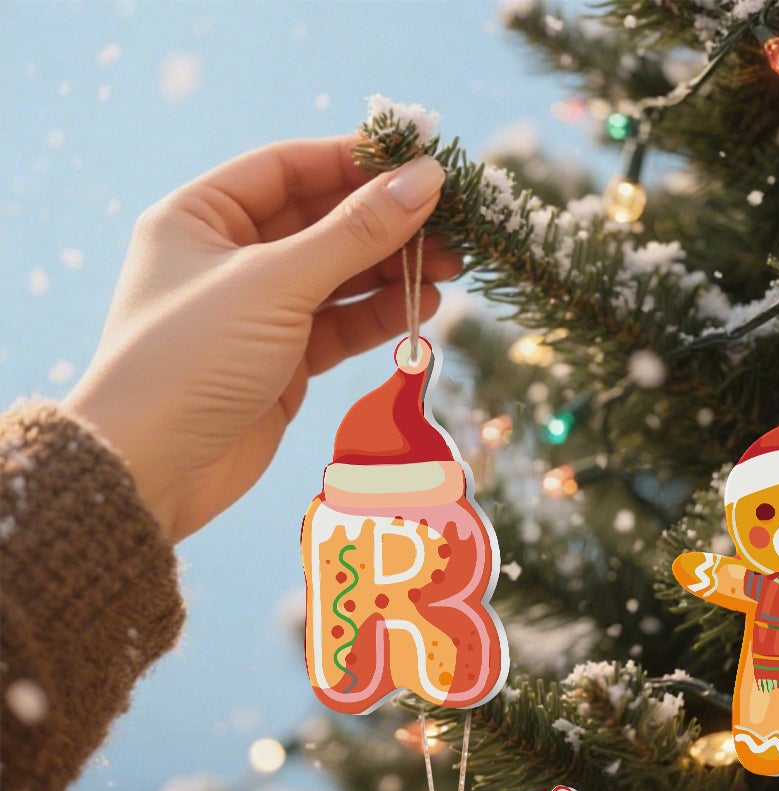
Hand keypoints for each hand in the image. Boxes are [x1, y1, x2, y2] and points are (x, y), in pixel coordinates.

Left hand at [64, 136, 459, 541]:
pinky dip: (379, 316)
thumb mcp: (276, 283)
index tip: (419, 162)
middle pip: (320, 222)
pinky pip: (339, 326)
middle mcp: (226, 257)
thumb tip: (424, 179)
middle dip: (385, 223)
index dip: (354, 162)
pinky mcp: (281, 364)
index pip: (288, 169)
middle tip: (451, 224)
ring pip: (337, 278)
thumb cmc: (193, 358)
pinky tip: (422, 307)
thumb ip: (355, 233)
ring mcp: (257, 313)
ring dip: (392, 271)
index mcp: (199, 215)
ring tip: (451, 268)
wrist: (153, 467)